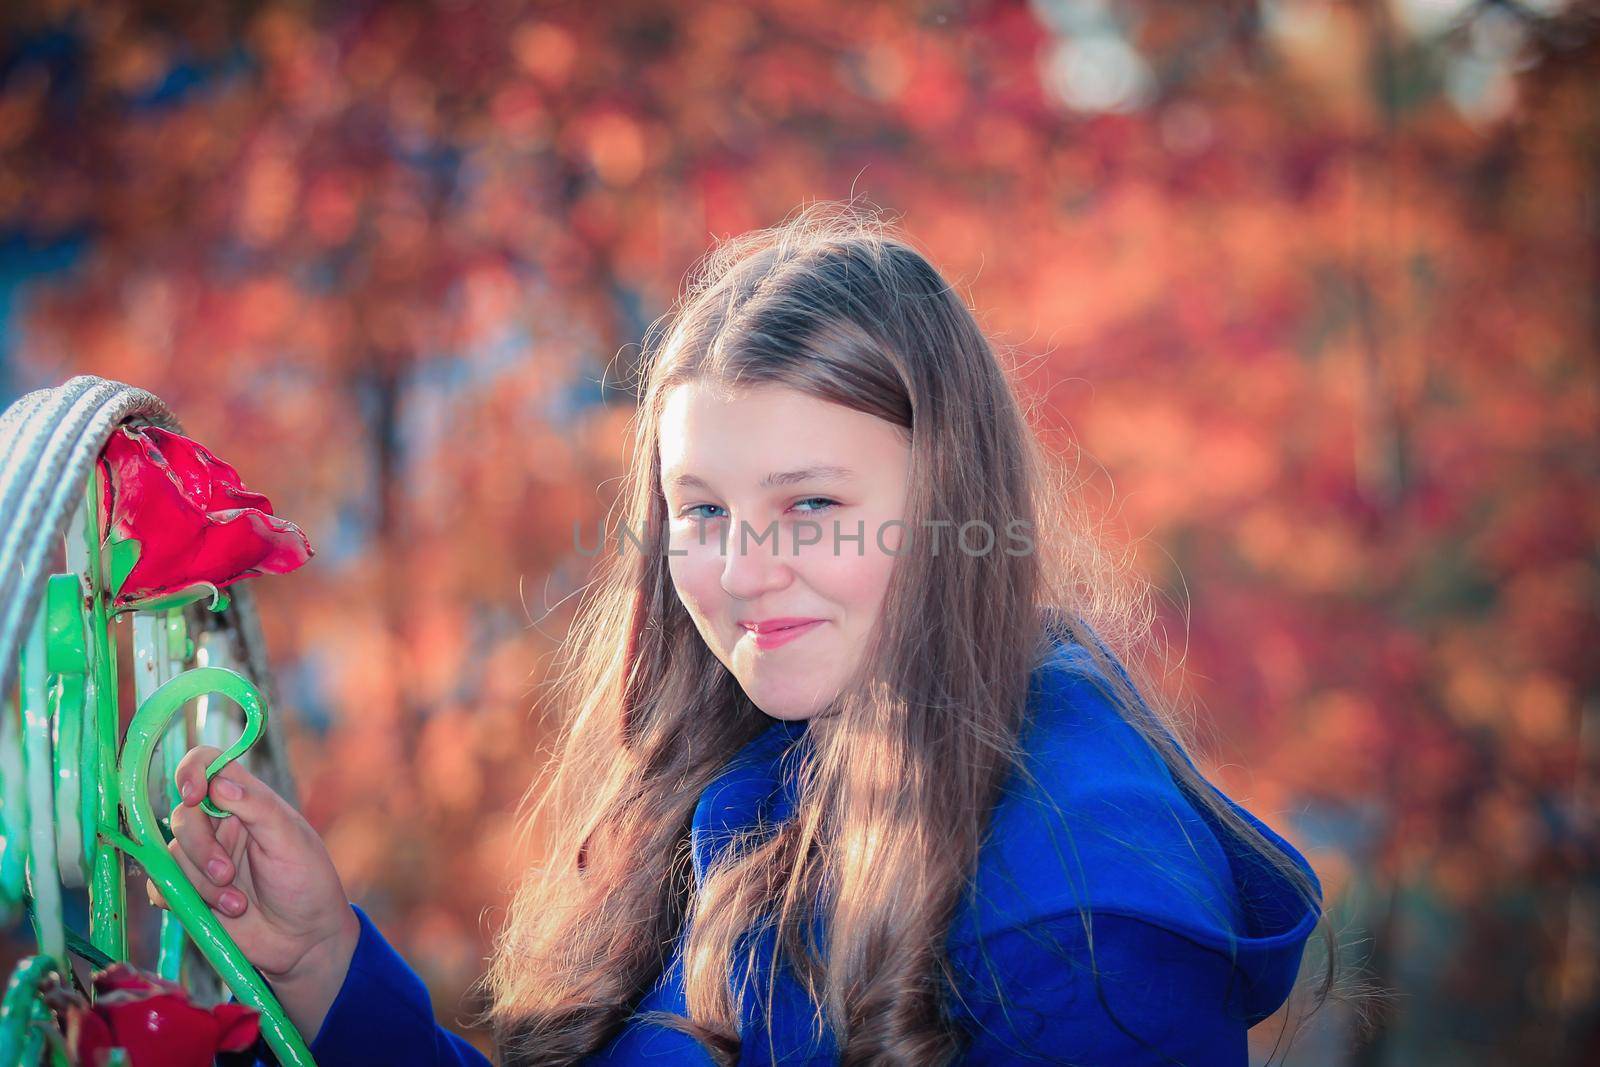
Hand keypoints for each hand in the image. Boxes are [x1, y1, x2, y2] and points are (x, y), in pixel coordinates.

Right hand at [148, 746, 359, 1037]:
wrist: (304, 940)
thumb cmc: (307, 883)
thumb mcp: (290, 840)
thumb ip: (256, 807)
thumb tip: (218, 783)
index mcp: (247, 801)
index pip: (207, 765)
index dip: (191, 772)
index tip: (194, 796)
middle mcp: (220, 825)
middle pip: (183, 816)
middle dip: (202, 848)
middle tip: (229, 874)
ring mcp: (202, 858)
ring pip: (172, 854)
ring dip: (201, 883)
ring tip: (238, 904)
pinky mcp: (187, 891)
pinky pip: (159, 884)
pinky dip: (178, 898)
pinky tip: (210, 912)